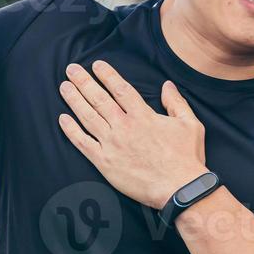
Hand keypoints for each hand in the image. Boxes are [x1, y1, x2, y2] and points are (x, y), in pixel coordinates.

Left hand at [57, 60, 207, 209]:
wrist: (179, 189)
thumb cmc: (186, 158)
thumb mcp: (190, 124)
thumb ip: (176, 102)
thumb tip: (167, 85)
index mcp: (143, 115)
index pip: (120, 89)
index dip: (107, 75)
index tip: (96, 65)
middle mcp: (124, 126)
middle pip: (99, 98)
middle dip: (83, 82)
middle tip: (71, 70)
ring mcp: (112, 144)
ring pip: (88, 117)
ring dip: (74, 100)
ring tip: (64, 87)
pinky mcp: (105, 163)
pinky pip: (83, 143)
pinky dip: (71, 130)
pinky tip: (63, 119)